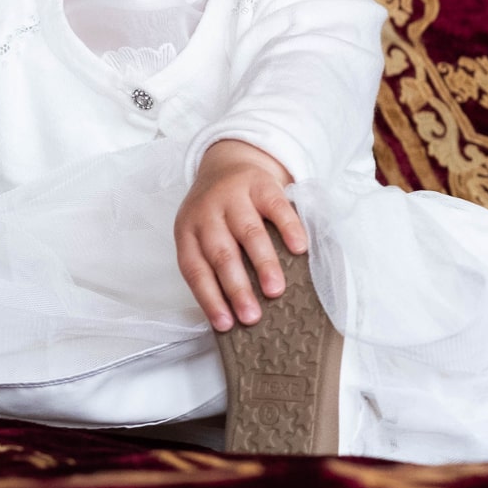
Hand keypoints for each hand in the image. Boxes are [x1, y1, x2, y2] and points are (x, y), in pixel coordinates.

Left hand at [175, 139, 308, 331]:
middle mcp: (207, 213)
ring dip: (263, 264)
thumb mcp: (203, 235)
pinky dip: (289, 229)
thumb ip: (213, 266)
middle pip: (221, 254)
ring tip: (276, 291)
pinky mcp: (261, 184)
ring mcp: (234, 196)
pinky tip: (300, 249)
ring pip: (248, 233)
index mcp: (188, 232)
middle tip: (252, 316)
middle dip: (237, 288)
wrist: (227, 163)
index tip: (226, 324)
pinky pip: (277, 208)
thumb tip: (235, 312)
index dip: (210, 298)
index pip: (195, 270)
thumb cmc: (217, 214)